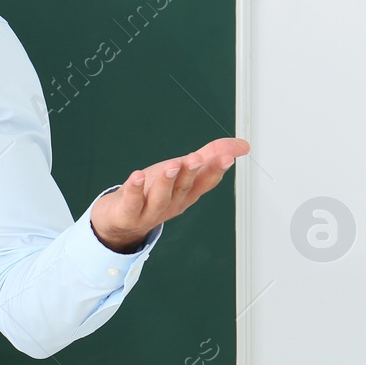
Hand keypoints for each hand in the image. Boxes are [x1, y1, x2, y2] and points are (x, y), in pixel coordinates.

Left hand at [91, 137, 250, 252]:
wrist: (122, 219)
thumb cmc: (154, 190)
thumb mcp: (184, 170)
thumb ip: (211, 155)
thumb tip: (243, 145)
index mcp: (188, 192)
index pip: (205, 181)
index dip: (216, 170)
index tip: (228, 158)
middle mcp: (172, 203)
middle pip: (183, 187)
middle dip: (191, 173)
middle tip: (196, 158)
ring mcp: (151, 211)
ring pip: (160, 197)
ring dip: (166, 182)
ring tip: (171, 165)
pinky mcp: (128, 213)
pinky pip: (132, 202)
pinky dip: (134, 190)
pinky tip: (136, 176)